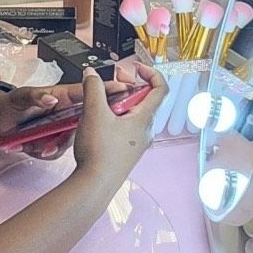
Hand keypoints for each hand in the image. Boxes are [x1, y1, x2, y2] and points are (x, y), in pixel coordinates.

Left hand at [0, 77, 130, 159]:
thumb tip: (51, 99)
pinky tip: (32, 148)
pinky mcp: (51, 144)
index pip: (87, 93)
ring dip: (53, 145)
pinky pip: (55, 153)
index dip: (106, 90)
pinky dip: (44, 153)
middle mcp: (65, 114)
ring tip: (38, 145)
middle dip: (81, 132)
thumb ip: (36, 97)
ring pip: (69, 141)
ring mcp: (59, 131)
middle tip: (63, 137)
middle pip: (85, 122)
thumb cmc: (8, 104)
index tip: (124, 89)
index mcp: (62, 97)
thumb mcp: (20, 98)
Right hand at [71, 64, 163, 187]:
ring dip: (121, 101)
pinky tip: (99, 119)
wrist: (94, 185)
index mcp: (145, 119)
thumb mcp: (94, 112)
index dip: (151, 72)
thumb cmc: (100, 153)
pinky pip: (126, 127)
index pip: (160, 88)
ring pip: (134, 114)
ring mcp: (137, 143)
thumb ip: (94, 88)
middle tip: (113, 80)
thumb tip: (92, 74)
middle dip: (130, 85)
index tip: (134, 67)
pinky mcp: (126, 151)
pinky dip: (116, 116)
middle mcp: (145, 131)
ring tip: (102, 99)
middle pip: (145, 100)